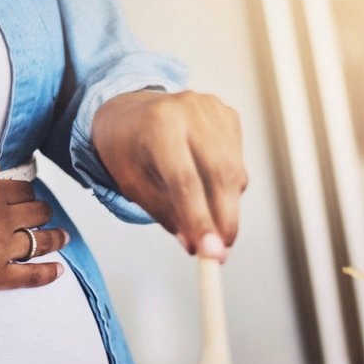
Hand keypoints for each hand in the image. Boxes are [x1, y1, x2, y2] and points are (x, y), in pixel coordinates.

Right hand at [0, 152, 67, 298]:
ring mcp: (0, 250)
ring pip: (41, 241)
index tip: (27, 193)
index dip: (26, 190)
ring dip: (55, 237)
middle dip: (42, 210)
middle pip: (36, 212)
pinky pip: (31, 275)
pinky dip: (48, 273)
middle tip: (43, 212)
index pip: (21, 189)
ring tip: (63, 236)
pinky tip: (59, 271)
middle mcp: (1, 220)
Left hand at [92, 90, 247, 260]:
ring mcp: (212, 110)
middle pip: (219, 174)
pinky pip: (237, 161)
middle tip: (220, 252)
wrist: (129, 110)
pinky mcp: (227, 115)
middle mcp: (189, 110)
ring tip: (209, 223)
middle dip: (224, 219)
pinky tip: (208, 190)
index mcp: (158, 125)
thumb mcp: (133, 186)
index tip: (210, 253)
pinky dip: (229, 186)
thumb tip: (195, 246)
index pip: (185, 180)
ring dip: (228, 206)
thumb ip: (165, 214)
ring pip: (234, 170)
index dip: (200, 220)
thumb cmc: (127, 150)